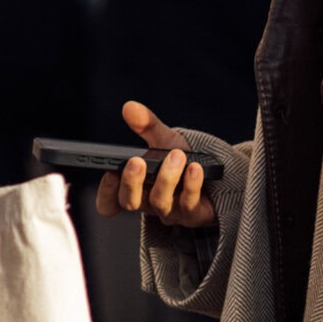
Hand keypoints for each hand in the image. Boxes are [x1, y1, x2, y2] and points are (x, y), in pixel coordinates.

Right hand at [95, 100, 214, 229]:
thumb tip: (129, 107)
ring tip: (177, 155)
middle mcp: (148, 203)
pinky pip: (189, 204)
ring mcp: (170, 212)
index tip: (109, 173)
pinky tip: (195, 168)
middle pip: (130, 202)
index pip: (110, 202)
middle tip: (137, 161)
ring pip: (160, 202)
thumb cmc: (183, 159)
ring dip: (167, 178)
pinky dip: (191, 185)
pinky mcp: (194, 215)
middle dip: (131, 182)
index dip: (106, 192)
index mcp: (135, 189)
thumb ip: (146, 125)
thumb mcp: (164, 140)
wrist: (217, 173)